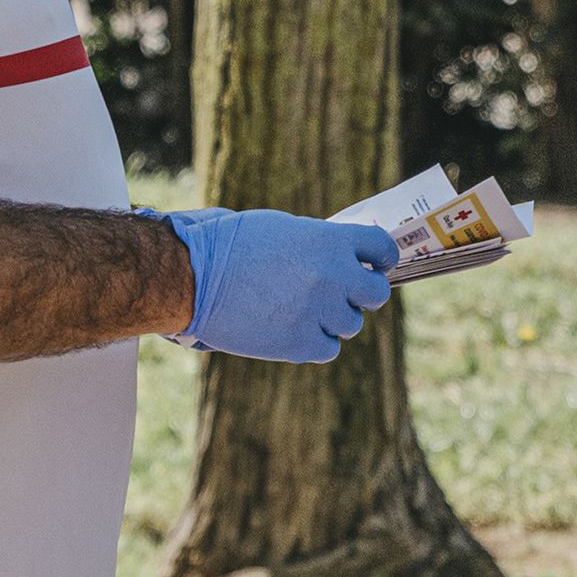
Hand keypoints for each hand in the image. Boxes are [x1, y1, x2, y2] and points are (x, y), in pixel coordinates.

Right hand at [162, 209, 397, 363]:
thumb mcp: (284, 228)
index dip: (379, 259)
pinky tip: (291, 328)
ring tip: (300, 309)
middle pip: (376, 294)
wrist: (193, 276)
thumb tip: (348, 258)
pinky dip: (314, 341)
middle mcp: (333, 275)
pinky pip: (328, 348)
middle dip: (361, 294)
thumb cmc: (232, 245)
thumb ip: (321, 244)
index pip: (383, 250)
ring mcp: (319, 311)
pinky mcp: (301, 343)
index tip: (372, 265)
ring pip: (351, 324)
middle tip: (340, 294)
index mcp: (330, 240)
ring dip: (333, 319)